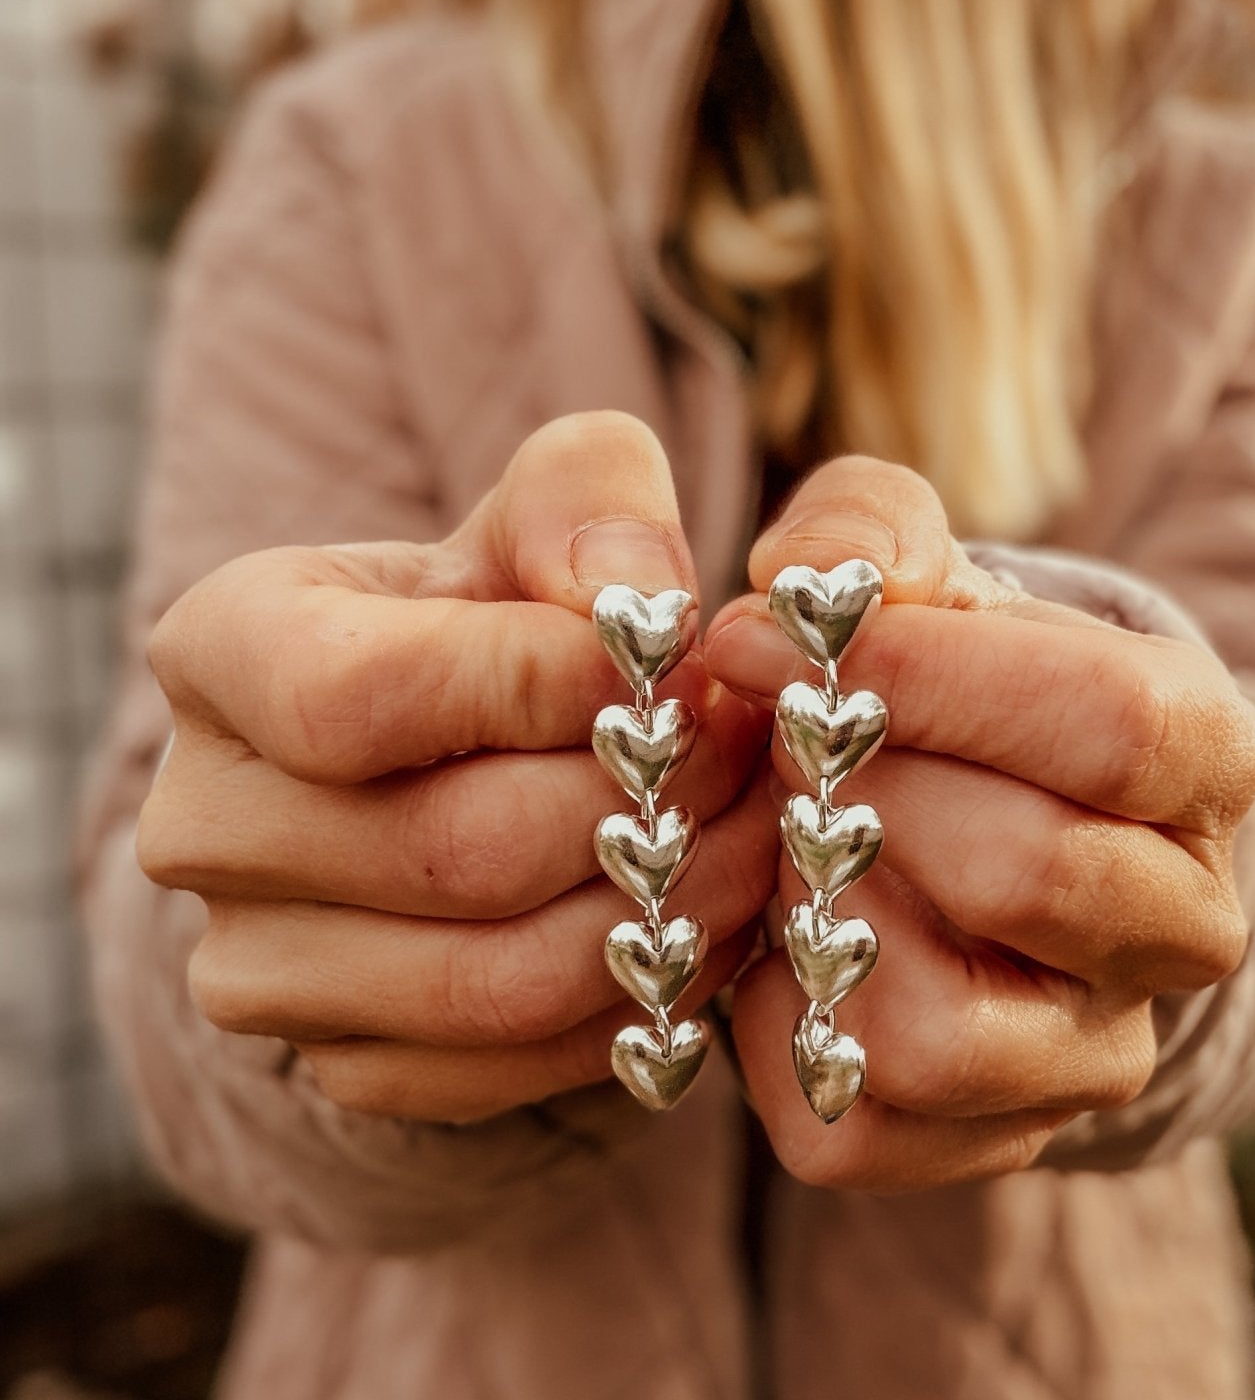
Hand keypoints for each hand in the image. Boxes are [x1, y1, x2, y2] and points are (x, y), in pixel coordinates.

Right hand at [137, 412, 775, 1123]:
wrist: (459, 751)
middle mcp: (207, 823)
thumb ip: (588, 494)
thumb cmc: (502, 615)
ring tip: (744, 829)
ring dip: (667, 908)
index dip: (534, 687)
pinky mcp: (345, 1060)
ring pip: (501, 979)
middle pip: (453, 851)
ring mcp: (261, 964)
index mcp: (223, 654)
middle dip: (641, 801)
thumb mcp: (542, 511)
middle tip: (744, 751)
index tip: (669, 668)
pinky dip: (638, 998)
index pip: (353, 695)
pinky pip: (520, 1064)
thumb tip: (633, 597)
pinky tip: (696, 916)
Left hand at [704, 459, 1254, 1190]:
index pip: (1115, 723)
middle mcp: (1185, 925)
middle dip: (862, 794)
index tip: (774, 640)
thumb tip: (803, 578)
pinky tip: (790, 941)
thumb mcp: (927, 568)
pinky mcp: (996, 1139)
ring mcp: (1098, 1051)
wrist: (978, 805)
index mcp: (1207, 759)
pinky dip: (781, 1024)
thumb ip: (869, 529)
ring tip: (803, 844)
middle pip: (1029, 875)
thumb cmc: (953, 674)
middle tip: (788, 744)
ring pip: (940, 1033)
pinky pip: (856, 1124)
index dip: (929, 676)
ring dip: (824, 919)